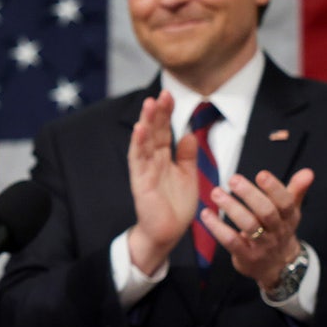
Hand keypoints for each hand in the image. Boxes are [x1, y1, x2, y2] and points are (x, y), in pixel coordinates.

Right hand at [126, 90, 198, 274]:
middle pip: (154, 131)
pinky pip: (138, 160)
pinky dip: (138, 144)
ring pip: (144, 142)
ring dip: (146, 122)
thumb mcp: (188, 176)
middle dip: (157, 112)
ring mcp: (145, 170)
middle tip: (161, 93)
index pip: (164, 130)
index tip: (169, 95)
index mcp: (164, 158)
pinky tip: (139, 130)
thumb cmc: (175, 206)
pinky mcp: (140, 182)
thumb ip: (187, 156)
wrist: (167, 232)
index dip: (166, 113)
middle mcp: (153, 160)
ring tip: (148, 104)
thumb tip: (187, 134)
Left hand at [200, 168, 313, 288]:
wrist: (278, 268)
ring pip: (248, 226)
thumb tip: (308, 172)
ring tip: (216, 193)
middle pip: (266, 212)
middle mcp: (277, 231)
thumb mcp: (290, 212)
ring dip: (231, 208)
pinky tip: (205, 214)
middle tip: (233, 179)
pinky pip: (231, 241)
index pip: (285, 202)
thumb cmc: (279, 231)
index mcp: (288, 217)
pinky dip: (217, 228)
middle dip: (250, 195)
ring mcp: (262, 245)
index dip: (274, 188)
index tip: (261, 174)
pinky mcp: (246, 256)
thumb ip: (296, 190)